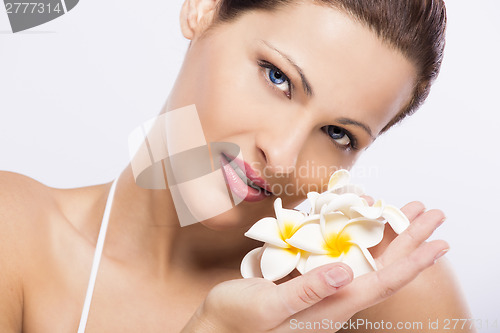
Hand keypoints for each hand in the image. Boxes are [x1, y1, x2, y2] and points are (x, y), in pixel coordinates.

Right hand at [182, 201, 447, 332]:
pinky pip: (336, 250)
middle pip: (381, 263)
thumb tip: (344, 271)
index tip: (439, 241)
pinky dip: (350, 231)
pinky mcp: (305, 276)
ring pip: (363, 254)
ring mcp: (320, 284)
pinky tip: (354, 217)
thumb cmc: (238, 322)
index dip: (413, 260)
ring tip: (401, 210)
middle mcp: (333, 294)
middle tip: (430, 212)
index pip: (382, 281)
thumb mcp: (269, 308)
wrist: (217, 326)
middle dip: (408, 237)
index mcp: (331, 306)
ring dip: (384, 231)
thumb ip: (306, 291)